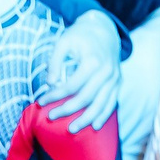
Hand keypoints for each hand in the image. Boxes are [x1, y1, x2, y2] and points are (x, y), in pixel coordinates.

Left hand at [48, 11, 122, 130]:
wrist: (105, 30)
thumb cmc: (80, 36)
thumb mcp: (64, 41)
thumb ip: (55, 61)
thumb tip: (50, 83)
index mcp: (93, 61)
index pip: (71, 86)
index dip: (54, 96)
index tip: (41, 102)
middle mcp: (106, 72)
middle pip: (85, 98)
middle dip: (67, 110)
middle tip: (51, 118)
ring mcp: (115, 78)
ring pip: (101, 104)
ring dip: (86, 119)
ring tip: (72, 129)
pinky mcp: (118, 82)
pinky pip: (112, 102)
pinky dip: (104, 115)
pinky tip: (95, 126)